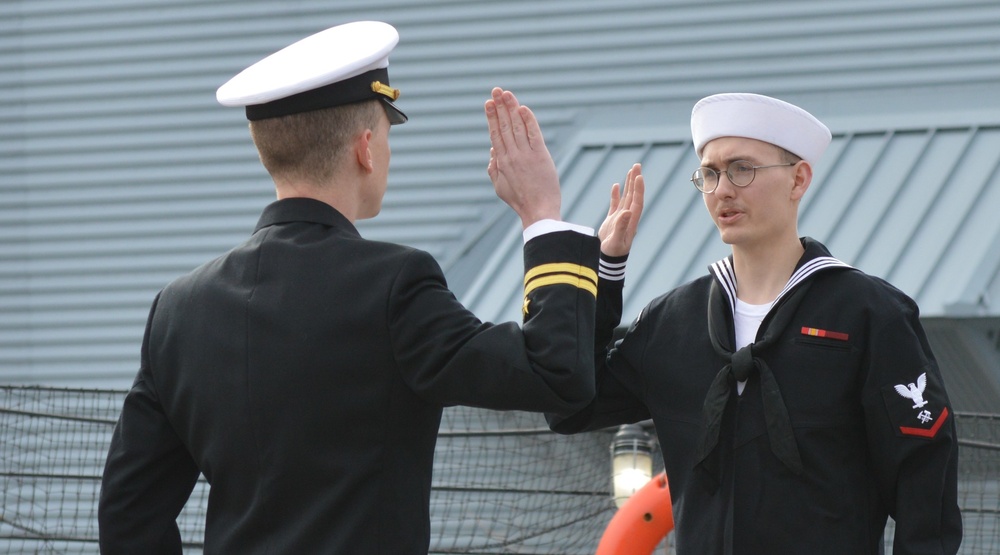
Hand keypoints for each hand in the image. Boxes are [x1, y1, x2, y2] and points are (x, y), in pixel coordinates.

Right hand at [484, 87, 560, 228]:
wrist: (538, 210)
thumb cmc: (519, 200)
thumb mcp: (499, 186)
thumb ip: (493, 168)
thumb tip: (492, 149)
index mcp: (501, 162)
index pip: (495, 134)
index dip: (491, 117)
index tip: (488, 103)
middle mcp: (512, 155)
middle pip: (504, 126)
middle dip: (499, 107)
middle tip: (495, 90)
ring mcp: (526, 155)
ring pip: (517, 126)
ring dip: (511, 108)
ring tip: (506, 94)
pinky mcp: (541, 156)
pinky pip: (534, 134)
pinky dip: (529, 120)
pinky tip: (523, 108)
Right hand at [598, 163, 643, 256]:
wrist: (608, 259)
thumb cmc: (613, 252)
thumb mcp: (616, 241)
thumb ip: (621, 226)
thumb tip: (627, 212)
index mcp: (631, 221)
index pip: (637, 201)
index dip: (638, 189)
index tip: (639, 177)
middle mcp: (628, 217)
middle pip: (634, 195)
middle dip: (635, 180)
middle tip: (637, 166)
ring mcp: (621, 217)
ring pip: (626, 197)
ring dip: (629, 184)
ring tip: (631, 171)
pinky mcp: (612, 220)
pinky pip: (615, 204)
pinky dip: (616, 194)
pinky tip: (616, 186)